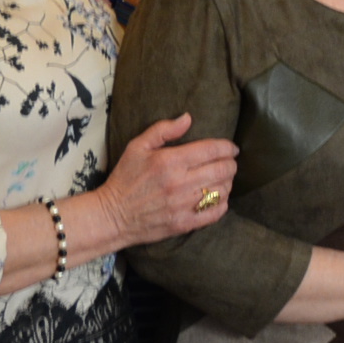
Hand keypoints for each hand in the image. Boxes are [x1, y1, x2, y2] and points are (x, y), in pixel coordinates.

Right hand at [97, 112, 238, 246]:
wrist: (112, 216)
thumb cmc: (125, 178)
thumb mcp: (137, 147)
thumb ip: (163, 129)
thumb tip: (188, 118)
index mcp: (170, 161)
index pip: (212, 150)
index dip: (227, 147)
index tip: (231, 148)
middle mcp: (180, 183)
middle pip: (223, 170)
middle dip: (231, 164)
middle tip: (229, 162)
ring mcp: (183, 205)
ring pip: (223, 191)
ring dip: (227, 183)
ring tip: (222, 179)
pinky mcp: (184, 223)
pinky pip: (216, 213)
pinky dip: (222, 204)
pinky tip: (217, 198)